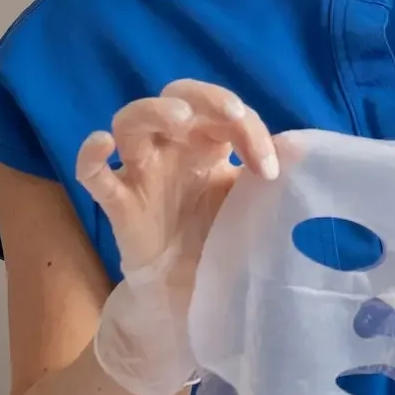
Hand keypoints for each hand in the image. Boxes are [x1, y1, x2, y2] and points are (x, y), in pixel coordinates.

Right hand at [78, 81, 277, 394]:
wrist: (191, 295)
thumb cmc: (222, 238)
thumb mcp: (252, 203)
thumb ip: (268, 173)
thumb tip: (304, 150)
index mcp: (208, 144)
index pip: (223, 113)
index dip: (248, 128)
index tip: (271, 168)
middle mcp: (173, 149)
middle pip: (175, 98)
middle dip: (203, 98)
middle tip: (231, 115)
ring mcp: (142, 172)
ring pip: (130, 122)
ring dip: (153, 113)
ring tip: (179, 120)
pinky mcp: (119, 204)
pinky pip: (94, 175)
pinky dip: (91, 156)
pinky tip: (101, 145)